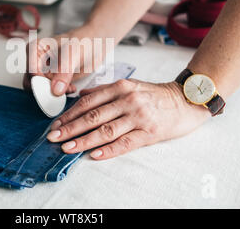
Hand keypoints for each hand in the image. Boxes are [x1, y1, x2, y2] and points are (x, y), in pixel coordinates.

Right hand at [23, 27, 104, 95]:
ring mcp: (45, 70)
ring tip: (69, 87)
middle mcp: (37, 60)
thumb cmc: (84, 40)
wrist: (96, 43)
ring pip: (41, 90)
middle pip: (32, 83)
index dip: (41, 83)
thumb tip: (55, 90)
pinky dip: (61, 93)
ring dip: (55, 93)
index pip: (31, 72)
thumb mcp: (73, 53)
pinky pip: (51, 92)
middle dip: (47, 90)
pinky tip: (71, 87)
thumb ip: (64, 71)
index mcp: (35, 49)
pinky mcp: (53, 79)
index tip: (53, 89)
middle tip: (62, 90)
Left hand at [46, 79, 209, 159]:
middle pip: (93, 116)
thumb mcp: (129, 85)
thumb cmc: (155, 94)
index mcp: (120, 87)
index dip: (70, 114)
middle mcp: (127, 99)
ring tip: (68, 148)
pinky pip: (126, 143)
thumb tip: (81, 95)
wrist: (185, 100)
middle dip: (70, 128)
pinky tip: (94, 155)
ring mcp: (139, 116)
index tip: (56, 125)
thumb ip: (104, 90)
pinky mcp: (150, 132)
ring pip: (106, 130)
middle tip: (53, 138)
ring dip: (84, 140)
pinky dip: (109, 150)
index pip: (88, 102)